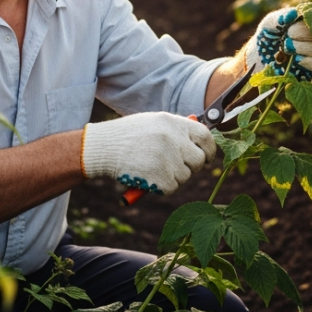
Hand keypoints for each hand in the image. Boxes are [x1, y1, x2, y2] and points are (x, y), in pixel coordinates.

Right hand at [80, 112, 216, 195]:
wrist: (102, 147)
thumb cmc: (127, 136)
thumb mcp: (153, 124)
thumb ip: (177, 132)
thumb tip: (200, 145)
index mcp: (174, 123)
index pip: (205, 136)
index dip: (209, 149)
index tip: (207, 157)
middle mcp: (174, 139)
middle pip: (199, 160)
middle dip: (192, 167)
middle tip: (177, 168)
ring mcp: (168, 159)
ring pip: (185, 176)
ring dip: (174, 177)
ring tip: (153, 168)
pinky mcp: (160, 177)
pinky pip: (172, 188)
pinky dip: (162, 187)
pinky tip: (148, 177)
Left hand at [244, 7, 311, 80]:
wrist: (260, 59)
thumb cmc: (268, 37)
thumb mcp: (269, 24)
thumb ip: (280, 17)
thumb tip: (294, 13)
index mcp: (311, 22)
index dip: (307, 23)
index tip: (289, 29)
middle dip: (305, 35)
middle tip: (287, 38)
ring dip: (306, 48)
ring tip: (288, 48)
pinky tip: (297, 60)